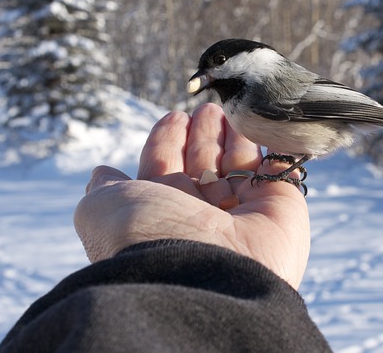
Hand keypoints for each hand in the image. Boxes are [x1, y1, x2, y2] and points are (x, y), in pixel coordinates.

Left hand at [74, 103, 309, 288]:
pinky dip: (270, 149)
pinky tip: (261, 129)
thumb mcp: (102, 208)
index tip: (174, 117)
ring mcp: (242, 211)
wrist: (208, 273)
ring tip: (232, 111)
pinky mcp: (280, 207)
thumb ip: (104, 187)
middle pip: (203, 162)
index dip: (168, 140)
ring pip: (238, 164)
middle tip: (209, 109)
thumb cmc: (149, 236)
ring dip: (235, 136)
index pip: (164, 165)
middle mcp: (201, 213)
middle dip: (204, 134)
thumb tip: (103, 173)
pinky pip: (275, 169)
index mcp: (161, 211)